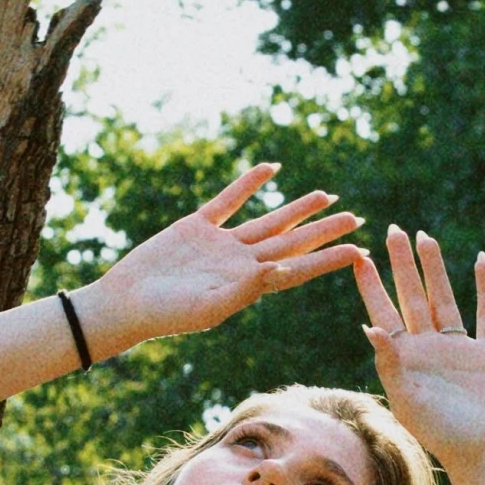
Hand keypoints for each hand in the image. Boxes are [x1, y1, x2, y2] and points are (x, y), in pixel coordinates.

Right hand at [76, 163, 363, 350]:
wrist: (126, 302)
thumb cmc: (165, 315)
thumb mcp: (207, 308)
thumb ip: (242, 291)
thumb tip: (277, 273)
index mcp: (249, 285)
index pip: (298, 270)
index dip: (328, 259)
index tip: (358, 250)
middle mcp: (241, 263)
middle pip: (291, 242)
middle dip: (324, 231)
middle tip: (355, 217)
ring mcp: (221, 244)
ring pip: (268, 221)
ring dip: (296, 209)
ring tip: (326, 195)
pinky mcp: (197, 227)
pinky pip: (229, 200)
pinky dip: (249, 183)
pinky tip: (270, 169)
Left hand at [354, 226, 484, 469]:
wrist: (484, 454)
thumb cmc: (441, 435)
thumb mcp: (408, 400)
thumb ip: (390, 363)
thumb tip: (368, 327)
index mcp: (404, 359)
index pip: (383, 313)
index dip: (371, 286)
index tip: (358, 257)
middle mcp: (428, 348)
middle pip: (412, 297)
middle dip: (402, 265)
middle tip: (392, 230)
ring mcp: (458, 348)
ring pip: (444, 298)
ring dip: (436, 269)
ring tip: (425, 237)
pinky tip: (480, 260)